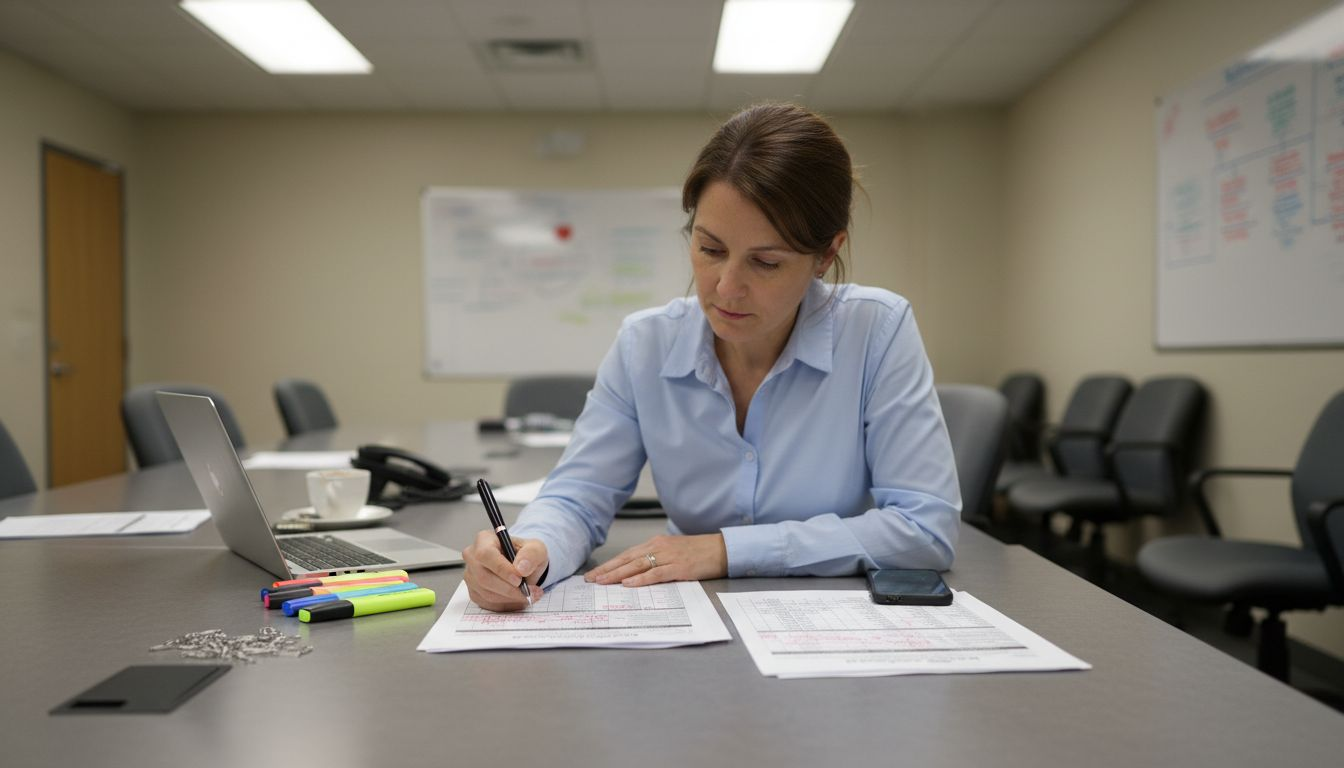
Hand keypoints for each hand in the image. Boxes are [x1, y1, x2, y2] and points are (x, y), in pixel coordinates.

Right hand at [462, 529, 548, 611]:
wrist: (523, 567)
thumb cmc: (526, 554)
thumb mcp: (536, 548)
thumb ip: (531, 554)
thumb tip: (521, 568)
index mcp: (484, 539)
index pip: (486, 554)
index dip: (501, 569)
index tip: (519, 579)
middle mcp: (472, 557)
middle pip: (484, 577)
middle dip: (509, 589)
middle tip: (529, 592)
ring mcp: (471, 576)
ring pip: (486, 593)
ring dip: (510, 598)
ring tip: (529, 595)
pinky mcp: (474, 592)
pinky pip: (487, 603)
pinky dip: (506, 605)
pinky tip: (518, 600)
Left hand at [585, 533, 726, 586]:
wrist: (721, 549)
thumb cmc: (698, 552)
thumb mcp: (673, 552)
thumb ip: (655, 560)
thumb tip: (636, 573)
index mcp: (656, 544)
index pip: (627, 555)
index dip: (609, 565)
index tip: (594, 574)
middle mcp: (659, 547)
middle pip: (627, 559)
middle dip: (607, 570)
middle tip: (590, 579)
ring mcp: (668, 557)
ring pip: (637, 566)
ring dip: (618, 574)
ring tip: (602, 582)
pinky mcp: (679, 567)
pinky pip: (656, 574)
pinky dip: (641, 579)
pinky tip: (629, 584)